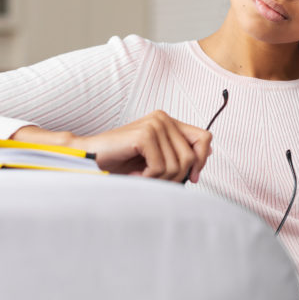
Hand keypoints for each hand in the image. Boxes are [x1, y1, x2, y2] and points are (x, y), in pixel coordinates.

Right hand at [70, 111, 212, 180]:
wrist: (91, 158)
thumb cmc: (122, 162)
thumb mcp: (157, 159)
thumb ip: (179, 154)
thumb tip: (208, 153)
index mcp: (169, 122)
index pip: (204, 138)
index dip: (201, 160)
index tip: (192, 178)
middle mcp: (163, 118)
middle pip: (191, 157)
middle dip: (176, 177)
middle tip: (155, 180)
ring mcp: (154, 124)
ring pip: (177, 165)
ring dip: (160, 179)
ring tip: (141, 177)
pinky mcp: (145, 134)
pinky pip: (160, 167)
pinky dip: (148, 178)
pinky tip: (135, 175)